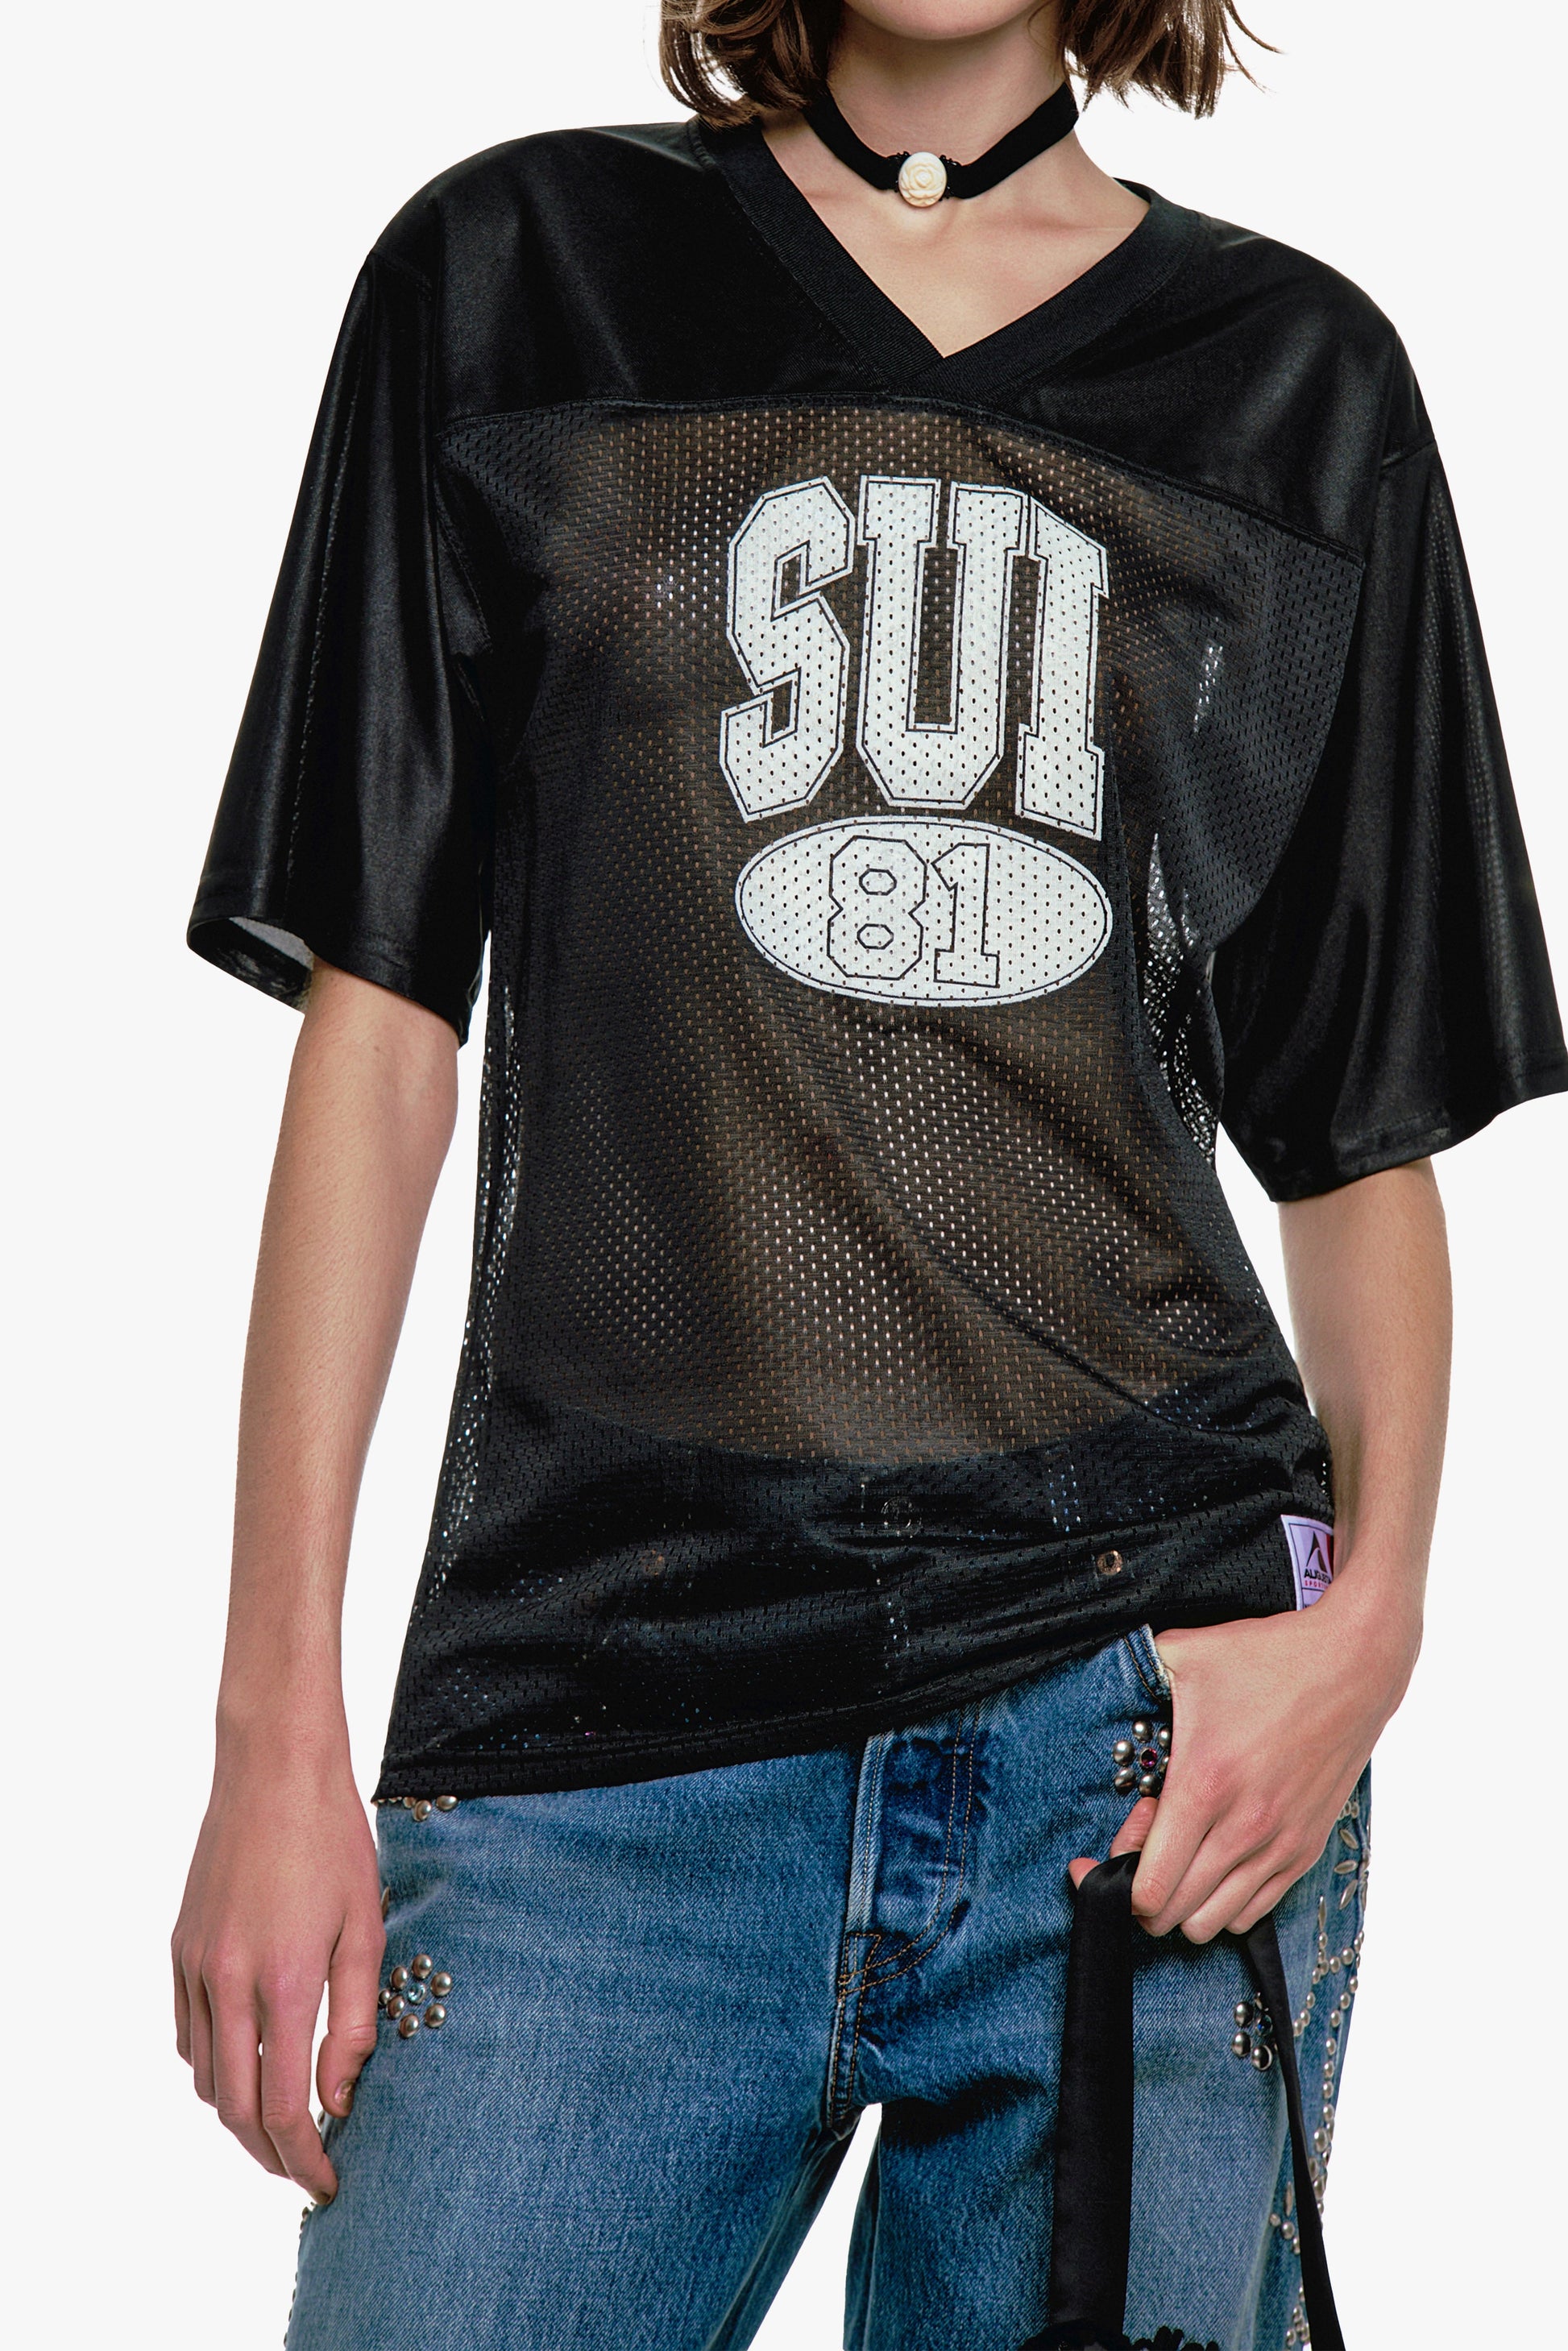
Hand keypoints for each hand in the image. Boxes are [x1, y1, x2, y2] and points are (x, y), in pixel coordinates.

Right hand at [171, 1749, 383, 2201]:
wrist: (274, 1772)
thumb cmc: (334, 1843)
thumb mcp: (366, 1929)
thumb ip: (355, 2020)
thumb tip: (340, 2099)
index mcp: (283, 1983)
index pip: (284, 2109)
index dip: (305, 2159)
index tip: (328, 2183)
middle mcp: (228, 1983)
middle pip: (236, 2109)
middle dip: (271, 2155)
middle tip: (305, 2170)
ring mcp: (196, 1967)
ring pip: (206, 2077)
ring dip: (240, 2114)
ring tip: (282, 2122)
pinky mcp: (179, 1949)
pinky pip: (188, 2034)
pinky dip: (213, 2066)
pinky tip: (246, 2063)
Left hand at [1069, 1584, 1417, 1940]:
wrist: (1353, 1665)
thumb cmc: (1268, 1657)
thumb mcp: (1185, 1653)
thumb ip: (1135, 1677)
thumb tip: (1103, 1691)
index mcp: (1203, 1784)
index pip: (1149, 1886)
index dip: (1113, 1881)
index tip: (1102, 1856)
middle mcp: (1243, 1827)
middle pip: (1175, 1914)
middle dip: (1141, 1897)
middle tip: (1139, 1851)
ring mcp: (1280, 1844)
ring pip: (1213, 1923)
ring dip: (1182, 1904)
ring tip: (1176, 1858)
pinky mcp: (1306, 1848)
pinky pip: (1254, 1911)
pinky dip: (1224, 1901)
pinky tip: (1213, 1861)